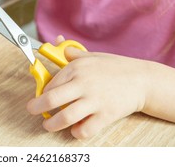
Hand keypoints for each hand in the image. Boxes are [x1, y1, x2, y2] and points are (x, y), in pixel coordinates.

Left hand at [27, 36, 148, 138]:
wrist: (142, 79)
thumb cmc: (115, 67)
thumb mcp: (92, 56)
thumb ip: (72, 52)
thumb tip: (58, 42)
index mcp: (77, 67)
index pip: (51, 82)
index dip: (41, 92)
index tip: (39, 96)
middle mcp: (83, 83)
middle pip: (52, 99)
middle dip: (36, 107)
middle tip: (32, 110)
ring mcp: (95, 100)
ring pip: (65, 117)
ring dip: (52, 124)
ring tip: (48, 125)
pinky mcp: (106, 115)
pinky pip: (85, 129)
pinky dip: (76, 132)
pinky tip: (74, 129)